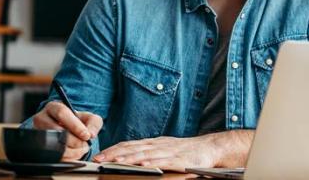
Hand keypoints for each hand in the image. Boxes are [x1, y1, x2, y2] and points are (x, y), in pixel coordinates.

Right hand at [31, 100, 102, 160]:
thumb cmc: (78, 123)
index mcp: (53, 107)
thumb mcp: (89, 119)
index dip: (75, 125)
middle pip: (57, 131)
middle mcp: (42, 119)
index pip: (62, 113)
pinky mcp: (40, 147)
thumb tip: (90, 134)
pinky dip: (67, 158)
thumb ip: (94, 123)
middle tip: (84, 145)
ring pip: (54, 145)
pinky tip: (73, 154)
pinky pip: (53, 155)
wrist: (68, 133)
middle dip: (74, 141)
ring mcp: (38, 134)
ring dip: (71, 151)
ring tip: (80, 149)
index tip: (86, 135)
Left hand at [94, 135, 218, 171]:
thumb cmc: (185, 151)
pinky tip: (142, 165)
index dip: (113, 150)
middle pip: (132, 149)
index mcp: (153, 143)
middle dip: (114, 154)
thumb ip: (148, 152)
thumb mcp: (163, 149)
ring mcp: (168, 152)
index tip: (98, 156)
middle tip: (99, 160)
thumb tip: (128, 157)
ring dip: (128, 158)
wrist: (209, 148)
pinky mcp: (179, 160)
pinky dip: (152, 162)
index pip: (128, 145)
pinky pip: (163, 161)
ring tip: (114, 162)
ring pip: (144, 154)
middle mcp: (158, 145)